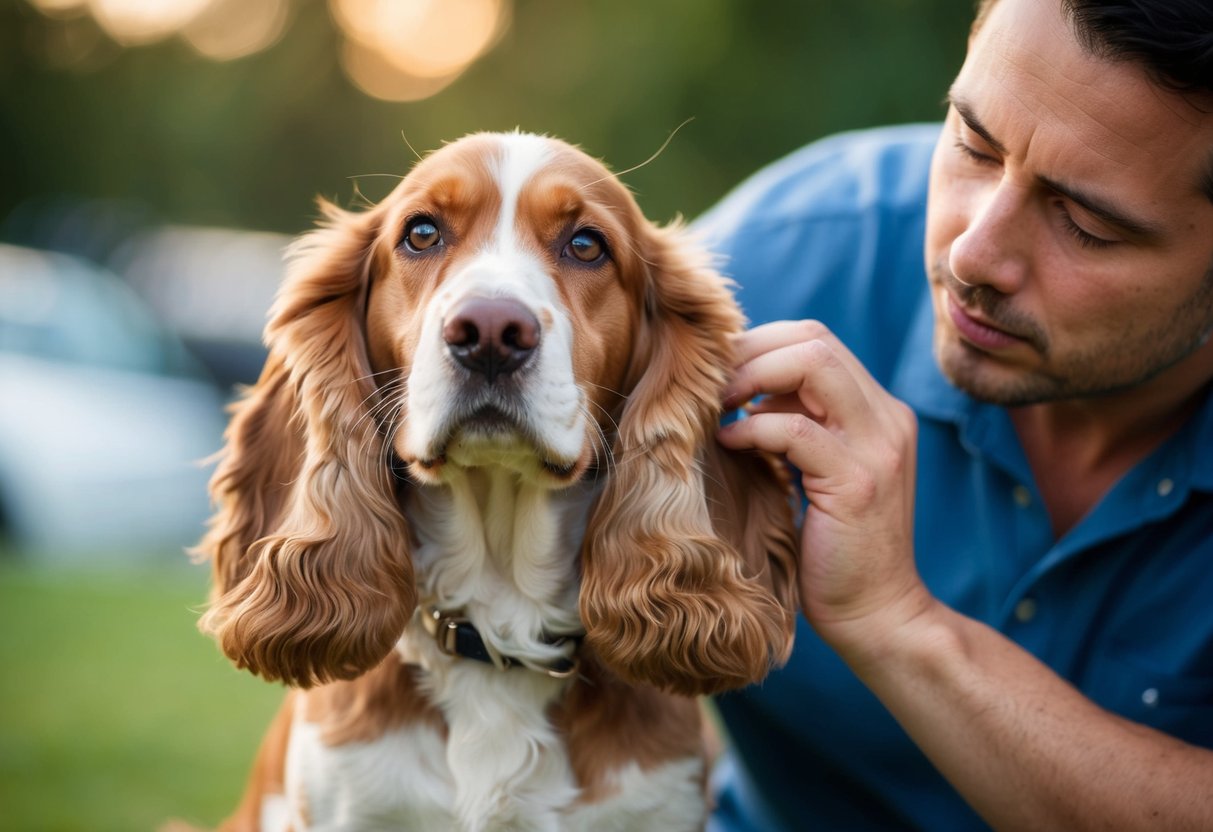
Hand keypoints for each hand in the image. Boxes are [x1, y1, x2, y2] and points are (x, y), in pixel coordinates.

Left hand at [717, 320, 930, 658]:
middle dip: (750, 352)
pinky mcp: (857, 483)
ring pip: (813, 364)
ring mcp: (877, 447)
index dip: (760, 344)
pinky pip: (796, 430)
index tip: (720, 376)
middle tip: (710, 386)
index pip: (817, 340)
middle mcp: (886, 419)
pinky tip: (728, 443)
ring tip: (717, 407)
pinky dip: (752, 429)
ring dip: (749, 377)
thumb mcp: (816, 472)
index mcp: (878, 412)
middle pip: (815, 339)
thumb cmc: (833, 549)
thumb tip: (742, 389)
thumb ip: (796, 426)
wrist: (877, 614)